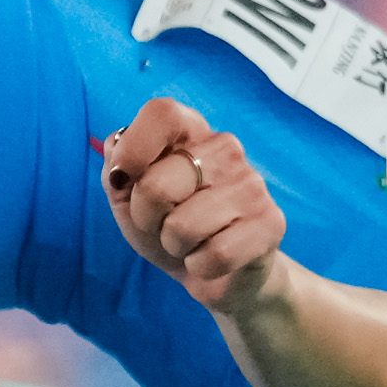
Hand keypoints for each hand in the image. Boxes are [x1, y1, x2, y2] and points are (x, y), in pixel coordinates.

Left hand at [101, 96, 285, 313]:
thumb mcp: (130, 197)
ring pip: (182, 227)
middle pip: (156, 185)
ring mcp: (251, 184)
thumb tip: (116, 147)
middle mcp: (225, 148)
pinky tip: (210, 259)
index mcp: (192, 132)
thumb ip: (117, 167)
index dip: (133, 149)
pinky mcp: (270, 223)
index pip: (163, 113)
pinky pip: (214, 255)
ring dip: (175, 246)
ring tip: (190, 241)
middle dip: (146, 219)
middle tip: (163, 224)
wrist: (217, 272)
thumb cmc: (171, 225)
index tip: (122, 179)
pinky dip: (200, 267)